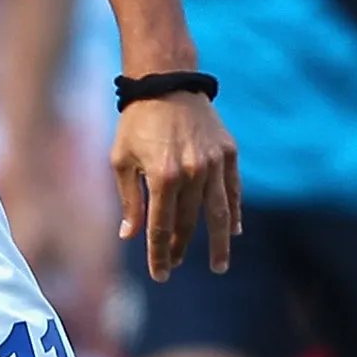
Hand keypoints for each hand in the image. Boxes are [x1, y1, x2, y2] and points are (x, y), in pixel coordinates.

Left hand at [112, 92, 239, 281]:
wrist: (166, 82)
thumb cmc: (137, 122)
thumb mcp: (121, 160)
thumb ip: (129, 200)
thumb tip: (130, 236)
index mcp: (162, 176)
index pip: (160, 228)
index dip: (159, 255)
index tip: (160, 275)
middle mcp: (191, 173)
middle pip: (188, 223)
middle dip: (181, 248)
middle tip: (176, 264)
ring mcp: (213, 163)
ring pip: (218, 213)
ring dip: (219, 242)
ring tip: (220, 265)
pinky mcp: (228, 152)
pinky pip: (233, 189)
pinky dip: (234, 211)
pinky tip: (234, 230)